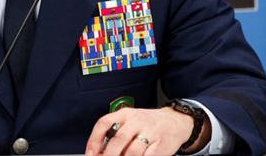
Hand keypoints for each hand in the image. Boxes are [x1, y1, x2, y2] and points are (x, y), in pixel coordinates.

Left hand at [85, 107, 209, 154]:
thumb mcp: (131, 121)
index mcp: (126, 113)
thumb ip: (116, 132)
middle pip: (118, 140)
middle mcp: (137, 120)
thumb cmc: (148, 124)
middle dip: (108, 155)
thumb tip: (100, 151)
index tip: (90, 153)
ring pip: (132, 152)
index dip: (94, 139)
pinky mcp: (160, 145)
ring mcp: (150, 132)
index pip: (104, 123)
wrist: (175, 122)